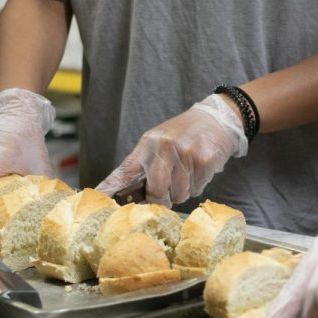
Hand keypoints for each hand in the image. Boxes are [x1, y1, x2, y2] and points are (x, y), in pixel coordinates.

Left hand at [96, 94, 247, 206]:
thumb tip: (124, 193)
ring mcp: (186, 153)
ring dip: (182, 191)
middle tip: (167, 194)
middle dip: (161, 199)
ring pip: (178, 194)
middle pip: (155, 190)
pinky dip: (197, 185)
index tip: (99, 199)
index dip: (111, 188)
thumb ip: (144, 164)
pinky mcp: (205, 161)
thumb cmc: (185, 134)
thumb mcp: (159, 141)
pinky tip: (199, 170)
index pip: (126, 170)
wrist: (217, 118)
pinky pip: (196, 189)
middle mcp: (165, 147)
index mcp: (148, 143)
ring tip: (187, 173)